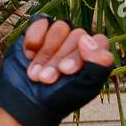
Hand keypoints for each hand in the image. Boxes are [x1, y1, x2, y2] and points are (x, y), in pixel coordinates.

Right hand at [0, 16, 114, 125]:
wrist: (27, 103)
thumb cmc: (59, 98)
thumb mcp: (84, 88)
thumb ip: (97, 65)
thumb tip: (87, 39)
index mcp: (94, 56)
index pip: (99, 41)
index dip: (83, 54)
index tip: (67, 71)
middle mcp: (79, 43)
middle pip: (78, 35)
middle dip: (59, 59)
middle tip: (48, 79)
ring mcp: (60, 36)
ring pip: (60, 28)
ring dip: (46, 54)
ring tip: (37, 74)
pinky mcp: (40, 31)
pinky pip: (41, 22)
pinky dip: (34, 38)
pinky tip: (29, 55)